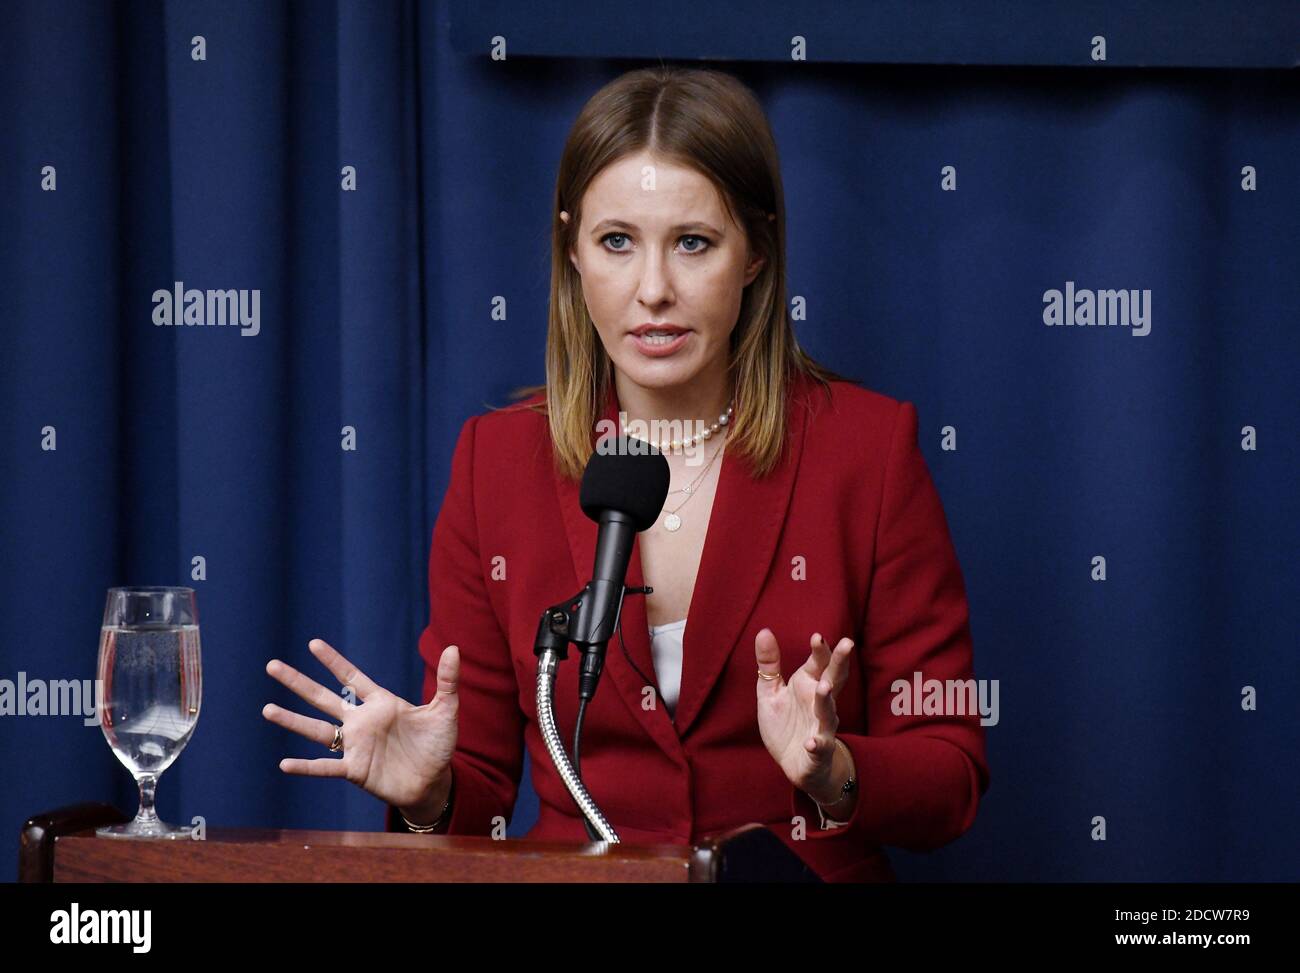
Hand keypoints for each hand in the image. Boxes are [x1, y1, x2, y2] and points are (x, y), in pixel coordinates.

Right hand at [263, 638, 459, 811]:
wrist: (434, 782)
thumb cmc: (438, 745)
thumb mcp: (446, 710)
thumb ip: (447, 681)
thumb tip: (454, 648)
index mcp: (380, 703)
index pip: (352, 677)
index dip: (333, 661)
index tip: (312, 643)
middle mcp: (362, 722)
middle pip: (323, 697)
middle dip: (298, 682)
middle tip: (272, 665)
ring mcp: (356, 746)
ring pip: (317, 730)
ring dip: (292, 720)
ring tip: (266, 709)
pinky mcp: (355, 770)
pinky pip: (326, 767)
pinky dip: (306, 766)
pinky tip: (284, 763)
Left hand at [754, 629, 853, 803]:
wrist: (796, 763)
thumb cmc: (787, 723)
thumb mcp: (771, 692)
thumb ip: (769, 664)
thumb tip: (763, 631)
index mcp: (809, 685)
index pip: (819, 663)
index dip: (820, 650)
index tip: (817, 636)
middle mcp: (819, 703)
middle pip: (834, 679)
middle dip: (840, 662)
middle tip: (848, 643)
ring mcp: (821, 726)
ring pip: (828, 712)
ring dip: (826, 700)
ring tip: (825, 687)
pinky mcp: (818, 751)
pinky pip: (820, 746)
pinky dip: (817, 744)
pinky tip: (811, 742)